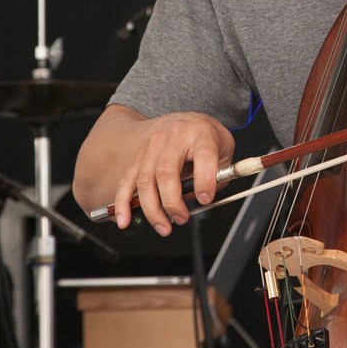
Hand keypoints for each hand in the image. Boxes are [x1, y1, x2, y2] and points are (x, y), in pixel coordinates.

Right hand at [112, 112, 234, 234]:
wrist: (187, 121)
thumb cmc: (206, 138)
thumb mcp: (223, 151)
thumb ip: (217, 176)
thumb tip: (201, 201)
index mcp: (202, 133)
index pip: (203, 156)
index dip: (204, 181)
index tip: (205, 199)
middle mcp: (175, 135)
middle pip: (166, 171)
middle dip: (172, 202)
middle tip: (182, 218)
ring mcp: (153, 145)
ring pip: (145, 180)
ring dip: (152, 209)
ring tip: (163, 226)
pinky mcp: (140, 156)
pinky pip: (128, 181)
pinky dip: (123, 202)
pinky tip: (124, 219)